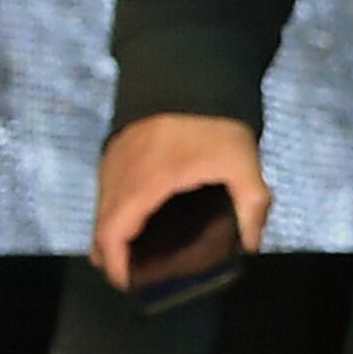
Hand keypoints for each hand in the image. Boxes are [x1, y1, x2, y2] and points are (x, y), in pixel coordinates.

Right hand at [89, 113, 271, 291]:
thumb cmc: (212, 120)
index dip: (115, 266)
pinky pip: (106, 190)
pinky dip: (115, 211)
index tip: (130, 285)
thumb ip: (251, 207)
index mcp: (144, 184)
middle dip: (112, 257)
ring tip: (140, 252)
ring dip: (113, 233)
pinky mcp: (116, 147)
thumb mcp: (243, 163)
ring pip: (101, 208)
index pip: (112, 234)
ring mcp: (113, 159)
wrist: (186, 68)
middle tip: (137, 276)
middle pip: (100, 227)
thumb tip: (249, 247)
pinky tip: (141, 216)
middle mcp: (119, 175)